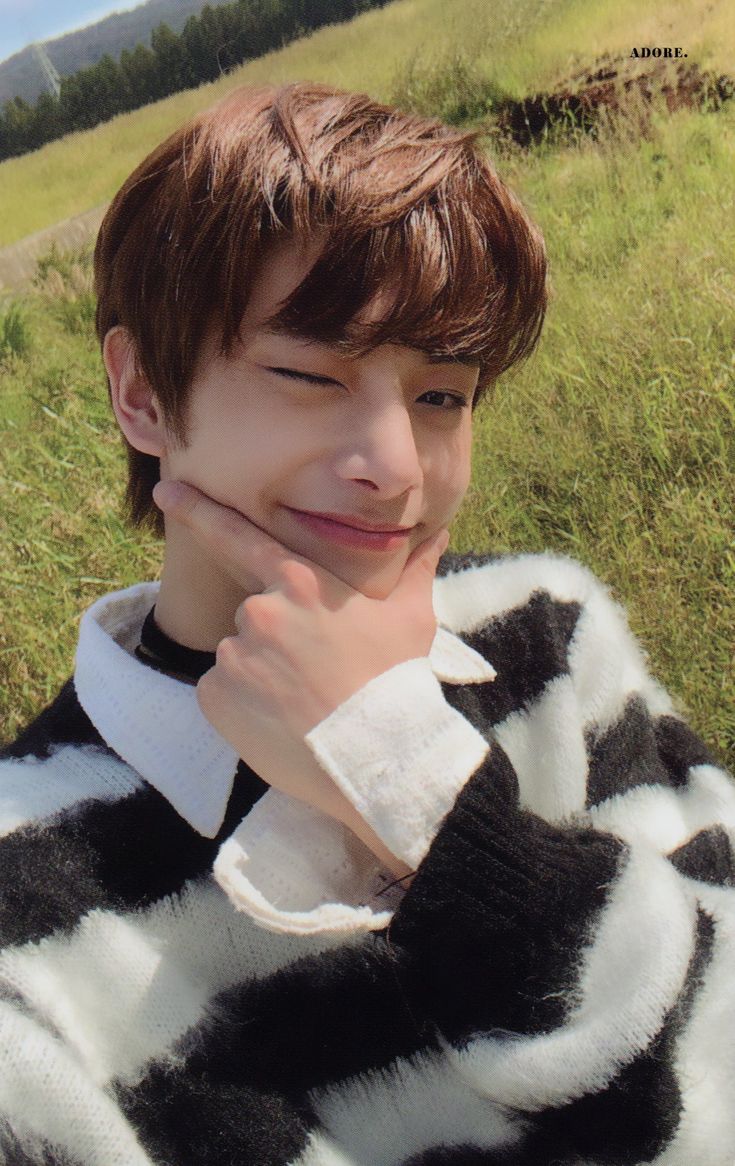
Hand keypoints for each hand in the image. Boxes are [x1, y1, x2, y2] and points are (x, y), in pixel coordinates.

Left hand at [153, 481, 447, 866]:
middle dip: (278, 635)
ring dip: (262, 672)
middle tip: (317, 670)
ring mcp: (234, 655)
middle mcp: (259, 611)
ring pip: (239, 654)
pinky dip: (243, 705)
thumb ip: (414, 569)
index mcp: (300, 583)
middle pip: (255, 613)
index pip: (239, 536)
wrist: (377, 755)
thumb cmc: (396, 680)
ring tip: (303, 700)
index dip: (198, 509)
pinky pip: (221, 693)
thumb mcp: (411, 618)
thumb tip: (438, 533)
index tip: (165, 489)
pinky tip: (281, 720)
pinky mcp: (215, 698)